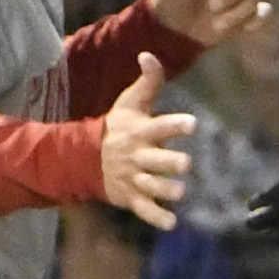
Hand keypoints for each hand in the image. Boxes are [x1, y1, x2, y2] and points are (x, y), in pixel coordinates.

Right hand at [100, 53, 194, 230]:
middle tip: (186, 164)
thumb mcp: (129, 102)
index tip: (193, 124)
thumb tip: (149, 54)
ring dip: (165, 190)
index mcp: (140, 132)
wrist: (85, 158)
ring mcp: (133, 178)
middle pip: (155, 161)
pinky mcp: (131, 196)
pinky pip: (144, 209)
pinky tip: (172, 224)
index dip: (175, 125)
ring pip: (151, 186)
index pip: (159, 126)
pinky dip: (157, 218)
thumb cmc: (117, 126)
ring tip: (180, 192)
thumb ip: (147, 82)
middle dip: (169, 163)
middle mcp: (137, 156)